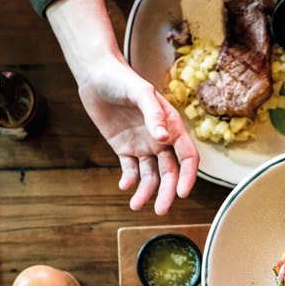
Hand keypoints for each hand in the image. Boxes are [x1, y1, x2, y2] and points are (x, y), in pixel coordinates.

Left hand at [77, 59, 198, 213]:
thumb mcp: (140, 92)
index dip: (188, 175)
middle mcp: (161, 139)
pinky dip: (129, 180)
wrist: (96, 75)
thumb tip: (164, 138)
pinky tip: (124, 186)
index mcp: (172, 126)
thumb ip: (153, 115)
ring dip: (147, 191)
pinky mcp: (125, 148)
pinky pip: (130, 169)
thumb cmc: (123, 79)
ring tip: (136, 205)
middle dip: (167, 191)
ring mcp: (143, 145)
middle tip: (161, 210)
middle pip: (170, 171)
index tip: (182, 192)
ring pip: (151, 175)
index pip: (187, 156)